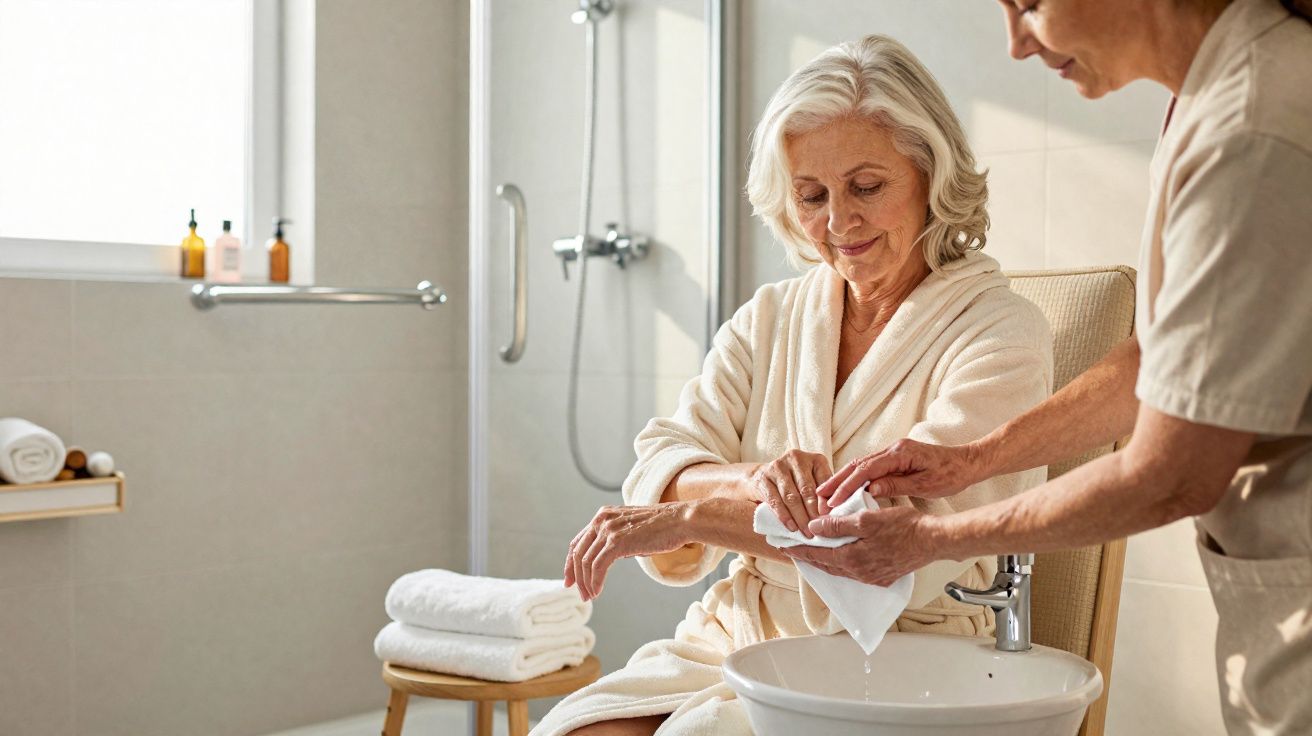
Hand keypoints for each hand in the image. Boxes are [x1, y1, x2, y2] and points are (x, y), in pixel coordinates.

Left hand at [563, 503, 692, 601]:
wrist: (680, 521)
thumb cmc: (662, 529)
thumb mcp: (631, 531)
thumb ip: (615, 540)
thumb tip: (604, 560)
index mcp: (603, 516)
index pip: (578, 542)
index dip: (571, 563)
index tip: (570, 581)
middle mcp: (601, 520)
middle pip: (578, 553)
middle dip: (576, 577)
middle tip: (581, 594)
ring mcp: (608, 529)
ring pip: (586, 562)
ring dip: (586, 583)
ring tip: (590, 596)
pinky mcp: (617, 541)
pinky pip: (598, 566)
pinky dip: (595, 582)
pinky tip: (597, 592)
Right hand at [749, 449, 832, 537]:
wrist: (762, 476)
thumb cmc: (795, 483)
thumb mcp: (813, 483)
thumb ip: (825, 493)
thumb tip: (834, 514)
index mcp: (814, 459)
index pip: (824, 480)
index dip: (826, 500)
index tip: (829, 517)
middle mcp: (796, 458)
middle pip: (807, 489)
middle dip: (813, 512)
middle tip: (818, 528)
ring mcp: (777, 467)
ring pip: (791, 496)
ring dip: (800, 517)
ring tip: (806, 532)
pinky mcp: (763, 478)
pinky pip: (775, 501)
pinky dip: (785, 516)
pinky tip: (792, 527)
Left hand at [782, 506, 933, 585]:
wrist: (933, 540)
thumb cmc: (905, 527)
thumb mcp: (867, 519)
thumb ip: (838, 525)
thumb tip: (814, 527)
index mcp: (852, 559)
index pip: (816, 555)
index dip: (798, 550)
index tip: (783, 546)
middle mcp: (860, 573)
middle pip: (825, 565)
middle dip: (807, 556)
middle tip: (791, 549)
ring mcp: (872, 577)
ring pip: (840, 569)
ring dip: (824, 560)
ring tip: (812, 552)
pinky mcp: (883, 576)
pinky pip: (854, 572)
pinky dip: (842, 564)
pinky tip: (841, 557)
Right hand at [817, 439, 985, 508]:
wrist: (967, 463)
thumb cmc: (951, 474)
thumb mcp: (925, 485)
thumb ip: (896, 485)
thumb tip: (869, 489)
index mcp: (900, 453)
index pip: (866, 470)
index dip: (847, 485)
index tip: (833, 500)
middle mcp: (893, 449)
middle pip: (857, 464)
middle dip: (837, 480)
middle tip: (820, 496)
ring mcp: (893, 452)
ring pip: (860, 464)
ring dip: (842, 479)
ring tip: (826, 494)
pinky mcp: (894, 458)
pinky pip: (869, 467)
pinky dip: (854, 477)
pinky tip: (844, 488)